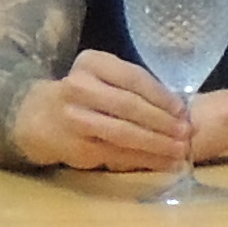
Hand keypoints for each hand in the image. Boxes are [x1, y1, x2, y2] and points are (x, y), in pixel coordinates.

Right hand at [22, 51, 196, 172]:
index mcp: (91, 63)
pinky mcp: (77, 146)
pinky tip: (163, 163)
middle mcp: (79, 87)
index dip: (162, 96)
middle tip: (188, 133)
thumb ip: (132, 87)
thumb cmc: (84, 95)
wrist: (39, 117)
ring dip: (157, 144)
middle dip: (163, 122)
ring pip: (124, 133)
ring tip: (180, 151)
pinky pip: (117, 155)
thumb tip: (179, 109)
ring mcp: (75, 118)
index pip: (134, 78)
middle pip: (130, 106)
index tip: (184, 110)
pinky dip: (144, 160)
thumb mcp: (102, 77)